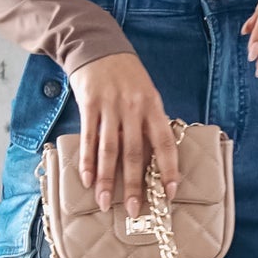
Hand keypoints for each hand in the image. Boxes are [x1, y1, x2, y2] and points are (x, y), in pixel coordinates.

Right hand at [68, 51, 181, 219]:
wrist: (99, 47)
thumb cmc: (126, 75)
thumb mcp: (146, 94)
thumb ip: (148, 123)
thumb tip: (152, 159)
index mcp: (153, 106)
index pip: (165, 143)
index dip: (168, 169)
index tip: (169, 193)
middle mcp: (134, 108)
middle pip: (135, 152)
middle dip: (134, 184)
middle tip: (134, 210)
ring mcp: (110, 107)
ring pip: (110, 150)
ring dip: (107, 179)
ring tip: (105, 202)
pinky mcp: (89, 105)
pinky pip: (89, 138)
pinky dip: (88, 161)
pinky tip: (88, 179)